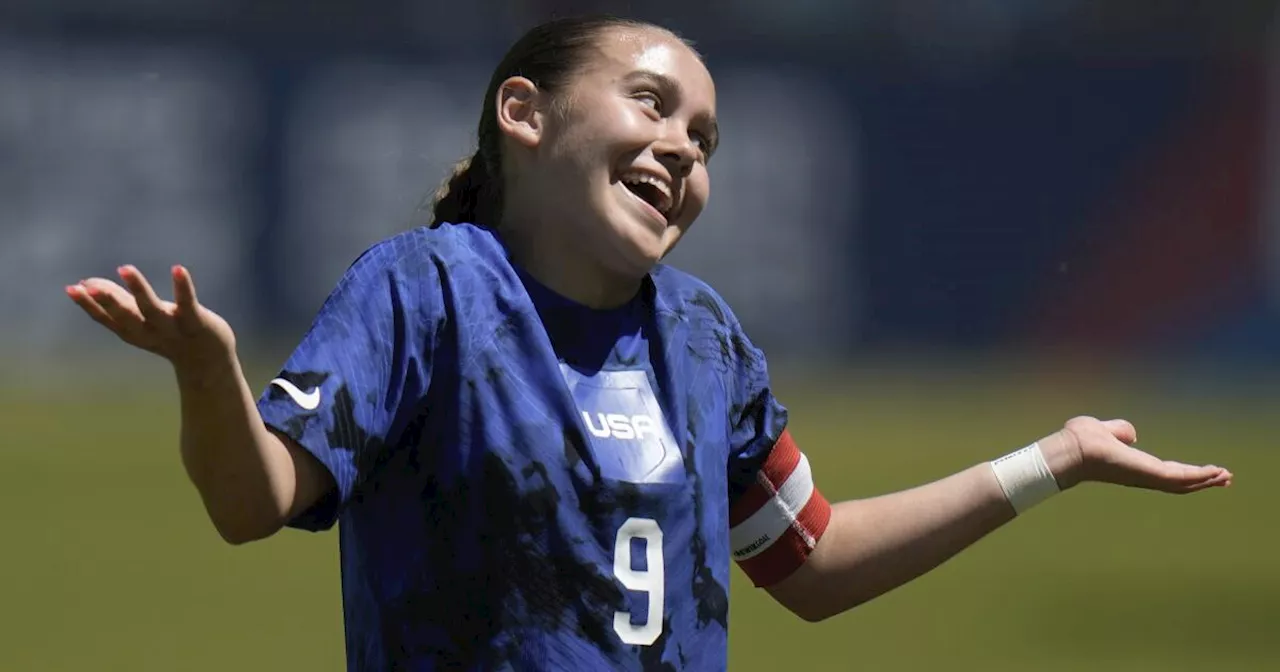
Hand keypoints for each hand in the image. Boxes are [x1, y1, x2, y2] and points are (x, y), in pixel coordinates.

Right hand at [66, 265, 236, 378]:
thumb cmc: (169, 335)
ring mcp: (173, 328)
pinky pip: (188, 304)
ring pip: (153, 309)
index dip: (88, 305)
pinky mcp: (196, 322)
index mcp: (132, 331)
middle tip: (89, 286)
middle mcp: (149, 332)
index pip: (106, 319)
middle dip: (108, 302)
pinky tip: (178, 268)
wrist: (208, 361)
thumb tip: (86, 282)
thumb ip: (116, 301)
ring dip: (139, 289)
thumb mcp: (139, 319)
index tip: (70, 288)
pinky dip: (183, 288)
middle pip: (126, 317)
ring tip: (125, 268)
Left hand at [1043, 416, 1231, 492]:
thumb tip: (1130, 434)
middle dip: (1202, 480)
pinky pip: (1180, 478)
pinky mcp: (1150, 474)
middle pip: (1179, 481)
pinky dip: (1199, 476)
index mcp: (1135, 466)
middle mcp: (1144, 476)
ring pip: (1183, 482)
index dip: (1186, 472)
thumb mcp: (1106, 430)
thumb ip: (1120, 431)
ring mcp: (1147, 477)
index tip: (1205, 471)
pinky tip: (1215, 473)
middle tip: (1224, 478)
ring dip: (1206, 479)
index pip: (1166, 472)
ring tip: (1226, 476)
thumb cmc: (1082, 441)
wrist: (1074, 449)